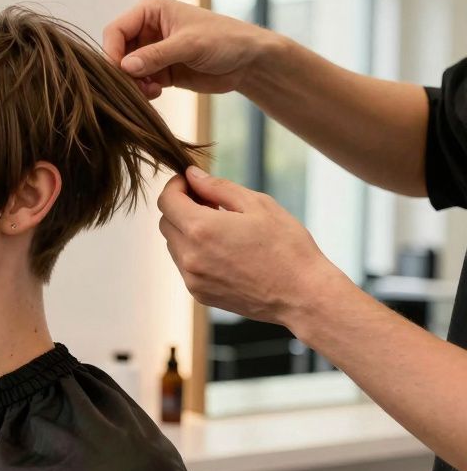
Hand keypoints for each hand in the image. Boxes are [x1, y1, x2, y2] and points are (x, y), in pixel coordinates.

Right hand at [102, 0, 278, 99]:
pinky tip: (156, 93)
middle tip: (137, 87)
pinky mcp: (159, 71)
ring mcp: (153, 51)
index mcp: (150, 11)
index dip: (111, 51)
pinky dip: (142, 91)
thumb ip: (156, 55)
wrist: (248, 62)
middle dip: (123, 72)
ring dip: (132, 84)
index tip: (118, 72)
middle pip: (117, 52)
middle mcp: (147, 29)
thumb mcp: (190, 45)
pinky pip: (139, 83)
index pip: (116, 30)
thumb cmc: (224, 40)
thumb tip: (124, 67)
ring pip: (126, 71)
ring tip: (150, 91)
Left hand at [157, 167, 344, 325]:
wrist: (303, 295)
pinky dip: (195, 252)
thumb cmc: (287, 246)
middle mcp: (189, 256)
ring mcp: (192, 278)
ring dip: (187, 231)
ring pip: (174, 245)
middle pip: (166, 223)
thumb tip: (192, 175)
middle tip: (210, 202)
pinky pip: (185, 266)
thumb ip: (218, 187)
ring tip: (221, 227)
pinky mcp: (199, 294)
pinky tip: (224, 250)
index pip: (166, 200)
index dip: (175, 186)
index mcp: (201, 229)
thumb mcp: (257, 204)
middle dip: (181, 208)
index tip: (189, 182)